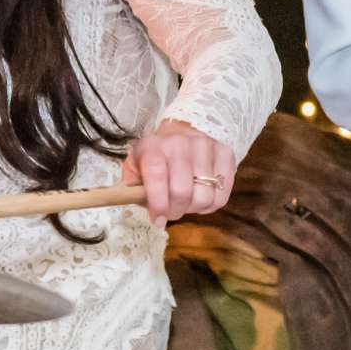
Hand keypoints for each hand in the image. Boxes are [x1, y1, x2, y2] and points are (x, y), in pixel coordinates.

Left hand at [122, 120, 236, 224]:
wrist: (184, 129)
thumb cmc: (157, 155)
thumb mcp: (135, 165)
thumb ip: (129, 186)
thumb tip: (125, 202)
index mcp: (154, 147)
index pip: (157, 177)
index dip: (158, 204)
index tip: (157, 220)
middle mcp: (181, 143)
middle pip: (183, 192)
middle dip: (175, 211)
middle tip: (171, 212)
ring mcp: (206, 147)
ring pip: (205, 197)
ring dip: (194, 208)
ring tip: (186, 201)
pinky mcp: (226, 154)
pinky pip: (222, 196)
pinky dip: (210, 205)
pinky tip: (201, 195)